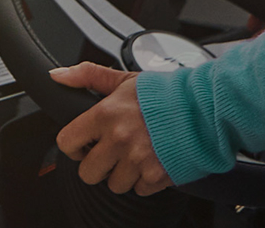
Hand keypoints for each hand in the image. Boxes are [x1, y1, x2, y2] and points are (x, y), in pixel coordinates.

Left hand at [48, 62, 172, 195]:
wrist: (206, 108)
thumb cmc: (167, 93)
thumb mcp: (125, 79)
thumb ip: (88, 75)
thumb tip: (58, 75)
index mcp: (106, 114)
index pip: (67, 142)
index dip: (73, 146)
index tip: (84, 144)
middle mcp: (119, 140)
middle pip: (87, 173)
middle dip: (97, 165)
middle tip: (111, 153)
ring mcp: (137, 160)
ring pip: (113, 184)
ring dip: (122, 174)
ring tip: (136, 155)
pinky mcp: (156, 176)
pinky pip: (139, 190)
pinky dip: (144, 180)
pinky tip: (152, 161)